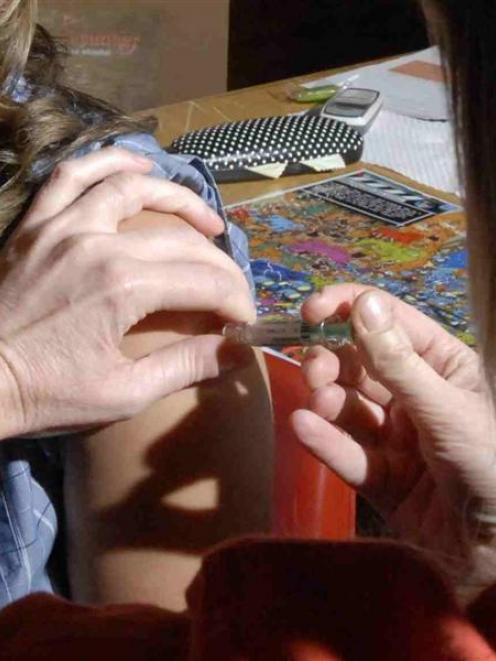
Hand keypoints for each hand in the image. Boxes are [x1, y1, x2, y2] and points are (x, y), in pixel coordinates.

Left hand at [0, 148, 254, 437]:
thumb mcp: (123, 394)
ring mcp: (63, 226)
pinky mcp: (36, 224)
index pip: (203, 283)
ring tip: (207, 219)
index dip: (234, 301)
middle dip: (219, 265)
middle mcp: (99, 244)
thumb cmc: (48, 394)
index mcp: (124, 288)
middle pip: (180, 240)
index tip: (244, 321)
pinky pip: (73, 176)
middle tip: (232, 288)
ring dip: (179, 201)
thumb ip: (184, 367)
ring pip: (133, 190)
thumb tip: (238, 352)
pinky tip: (138, 166)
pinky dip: (109, 164)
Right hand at [291, 284, 495, 589]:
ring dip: (327, 400)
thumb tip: (362, 304)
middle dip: (331, 360)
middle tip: (314, 369)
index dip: (348, 309)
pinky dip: (324, 440)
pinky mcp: (379, 477)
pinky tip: (303, 427)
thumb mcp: (447, 409)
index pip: (389, 322)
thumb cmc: (492, 464)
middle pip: (358, 363)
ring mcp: (395, 436)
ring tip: (318, 403)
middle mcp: (414, 394)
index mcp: (442, 364)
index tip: (310, 310)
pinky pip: (346, 452)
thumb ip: (399, 362)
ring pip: (347, 406)